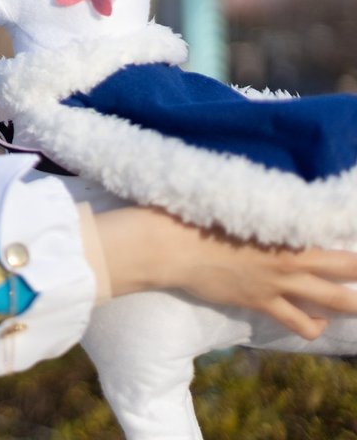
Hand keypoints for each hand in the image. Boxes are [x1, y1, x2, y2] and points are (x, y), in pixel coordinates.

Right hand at [93, 207, 356, 338]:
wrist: (166, 247)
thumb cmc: (191, 213)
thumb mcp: (226, 194)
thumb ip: (253, 194)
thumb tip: (261, 179)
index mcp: (284, 225)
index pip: (333, 226)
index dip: (347, 230)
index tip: (347, 221)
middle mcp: (291, 257)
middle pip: (349, 268)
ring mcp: (278, 283)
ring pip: (337, 301)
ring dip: (351, 303)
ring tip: (354, 302)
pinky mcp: (261, 302)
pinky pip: (300, 323)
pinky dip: (314, 325)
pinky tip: (317, 321)